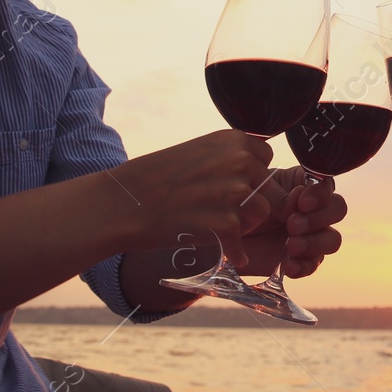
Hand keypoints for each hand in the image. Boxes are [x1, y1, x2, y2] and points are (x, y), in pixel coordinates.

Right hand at [111, 130, 274, 267]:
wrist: (123, 203)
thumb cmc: (156, 179)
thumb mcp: (198, 152)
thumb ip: (229, 157)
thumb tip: (259, 169)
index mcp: (233, 139)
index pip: (266, 157)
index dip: (252, 173)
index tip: (232, 183)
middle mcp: (239, 161)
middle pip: (268, 186)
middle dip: (252, 200)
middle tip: (222, 210)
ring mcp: (235, 192)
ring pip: (261, 213)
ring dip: (245, 224)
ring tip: (218, 228)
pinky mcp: (226, 224)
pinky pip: (243, 243)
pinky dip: (234, 252)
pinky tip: (222, 251)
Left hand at [237, 166, 345, 278]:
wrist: (217, 237)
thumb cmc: (235, 206)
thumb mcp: (255, 194)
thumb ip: (279, 196)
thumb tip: (298, 203)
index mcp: (301, 186)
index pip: (326, 186)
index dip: (320, 194)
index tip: (301, 202)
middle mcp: (310, 210)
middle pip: (338, 209)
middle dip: (319, 218)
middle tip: (292, 224)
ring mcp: (308, 236)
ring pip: (332, 239)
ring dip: (315, 242)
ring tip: (291, 245)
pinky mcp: (299, 260)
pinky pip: (314, 265)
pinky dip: (304, 265)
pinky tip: (289, 265)